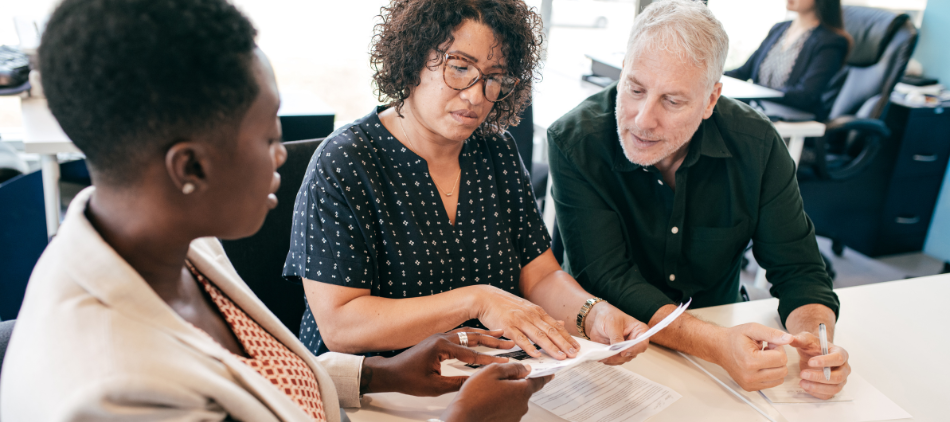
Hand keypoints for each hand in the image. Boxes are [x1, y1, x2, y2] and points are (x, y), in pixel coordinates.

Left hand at [362, 330, 512, 395]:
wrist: (390, 372)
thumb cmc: (407, 378)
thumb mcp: (435, 386)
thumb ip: (457, 383)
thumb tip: (476, 382)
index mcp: (441, 346)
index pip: (472, 354)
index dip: (490, 360)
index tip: (504, 362)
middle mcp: (441, 337)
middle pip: (473, 337)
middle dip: (493, 340)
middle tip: (509, 342)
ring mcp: (440, 336)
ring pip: (467, 333)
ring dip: (485, 334)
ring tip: (501, 333)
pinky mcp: (438, 339)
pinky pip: (460, 334)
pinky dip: (474, 335)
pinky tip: (482, 336)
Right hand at [441, 363, 552, 421]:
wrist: (463, 418)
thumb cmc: (475, 396)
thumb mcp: (492, 371)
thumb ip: (512, 367)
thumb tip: (524, 369)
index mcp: (522, 391)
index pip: (539, 381)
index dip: (544, 375)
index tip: (550, 374)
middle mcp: (522, 406)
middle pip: (523, 390)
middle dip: (513, 383)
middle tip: (496, 380)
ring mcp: (515, 417)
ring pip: (514, 400)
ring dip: (505, 395)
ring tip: (487, 393)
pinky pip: (507, 410)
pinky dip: (500, 405)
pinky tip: (487, 402)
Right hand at [474, 285, 579, 359]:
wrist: (485, 298)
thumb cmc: (505, 305)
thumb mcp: (528, 308)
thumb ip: (544, 318)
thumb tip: (561, 324)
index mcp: (537, 311)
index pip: (556, 326)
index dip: (567, 338)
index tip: (576, 347)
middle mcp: (531, 315)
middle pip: (551, 331)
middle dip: (564, 344)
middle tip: (573, 354)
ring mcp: (520, 321)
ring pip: (539, 336)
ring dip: (551, 347)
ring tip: (561, 357)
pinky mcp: (508, 326)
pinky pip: (520, 338)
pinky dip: (529, 347)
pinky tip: (536, 355)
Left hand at [584, 302, 649, 364]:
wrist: (598, 318)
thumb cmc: (609, 316)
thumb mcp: (613, 324)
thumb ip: (616, 337)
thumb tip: (618, 350)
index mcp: (639, 330)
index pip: (642, 344)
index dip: (634, 350)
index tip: (623, 352)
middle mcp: (635, 341)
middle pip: (632, 354)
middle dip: (620, 356)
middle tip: (608, 355)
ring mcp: (627, 348)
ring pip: (623, 359)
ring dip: (613, 360)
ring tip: (603, 356)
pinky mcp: (618, 353)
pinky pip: (616, 360)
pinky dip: (609, 360)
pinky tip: (602, 357)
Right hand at [716, 323, 793, 390]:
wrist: (719, 347)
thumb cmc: (734, 338)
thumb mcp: (753, 329)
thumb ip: (772, 333)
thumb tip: (788, 339)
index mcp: (750, 361)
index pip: (781, 359)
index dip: (778, 348)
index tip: (769, 344)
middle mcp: (750, 376)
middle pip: (782, 370)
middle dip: (778, 358)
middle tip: (766, 350)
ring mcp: (749, 384)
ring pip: (779, 379)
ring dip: (775, 367)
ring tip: (763, 358)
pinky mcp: (750, 388)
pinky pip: (771, 383)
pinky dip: (770, 374)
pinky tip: (760, 365)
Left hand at [790, 332, 850, 398]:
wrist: (812, 354)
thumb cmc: (813, 346)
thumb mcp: (806, 339)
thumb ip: (800, 339)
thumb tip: (790, 338)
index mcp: (841, 353)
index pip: (838, 358)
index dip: (825, 361)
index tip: (810, 362)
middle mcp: (844, 368)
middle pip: (838, 376)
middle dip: (819, 377)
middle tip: (803, 373)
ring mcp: (841, 380)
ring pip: (834, 388)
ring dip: (817, 387)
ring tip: (802, 382)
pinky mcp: (833, 388)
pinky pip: (828, 395)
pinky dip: (816, 393)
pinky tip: (805, 386)